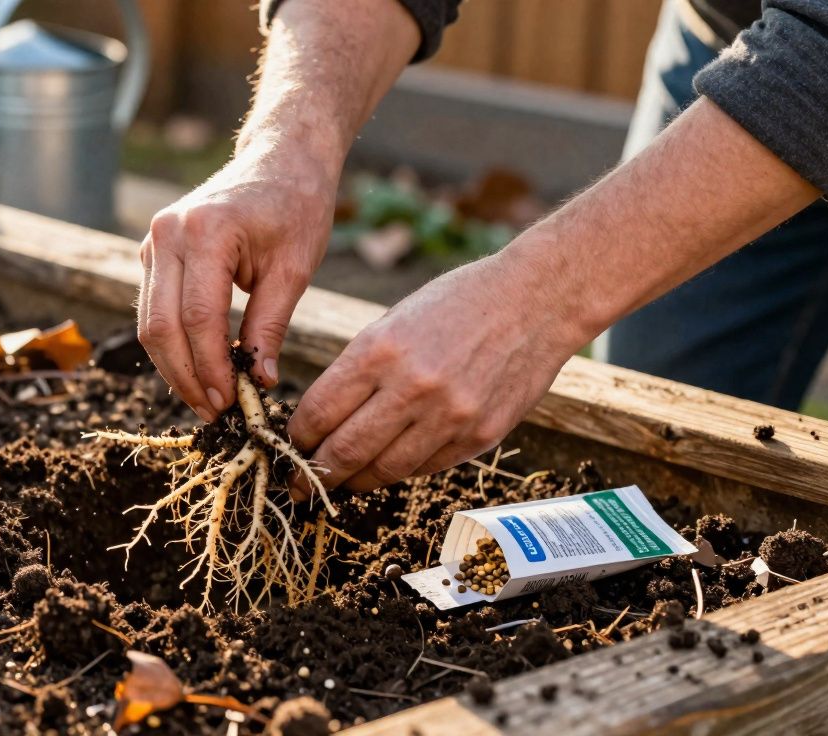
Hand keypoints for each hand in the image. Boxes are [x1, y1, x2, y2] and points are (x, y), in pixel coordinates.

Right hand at [138, 140, 340, 420]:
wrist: (280, 158)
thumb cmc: (296, 206)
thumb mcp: (294, 269)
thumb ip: (271, 326)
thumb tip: (258, 382)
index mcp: (206, 231)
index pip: (198, 318)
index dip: (210, 368)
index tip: (230, 403)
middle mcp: (168, 233)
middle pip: (162, 326)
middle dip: (186, 377)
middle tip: (215, 413)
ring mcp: (154, 241)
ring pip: (149, 322)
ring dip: (174, 367)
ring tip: (205, 399)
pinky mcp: (153, 251)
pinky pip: (153, 308)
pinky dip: (172, 344)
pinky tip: (197, 370)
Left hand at [287, 247, 590, 495]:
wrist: (538, 300)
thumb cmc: (458, 303)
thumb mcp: (394, 321)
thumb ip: (360, 370)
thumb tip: (322, 419)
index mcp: (380, 349)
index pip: (319, 411)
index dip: (297, 437)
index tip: (290, 445)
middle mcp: (412, 387)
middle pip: (345, 451)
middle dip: (315, 473)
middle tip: (301, 483)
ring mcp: (449, 416)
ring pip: (384, 470)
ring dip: (355, 481)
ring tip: (340, 483)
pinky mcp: (479, 437)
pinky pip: (425, 468)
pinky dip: (399, 471)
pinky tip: (386, 467)